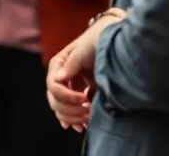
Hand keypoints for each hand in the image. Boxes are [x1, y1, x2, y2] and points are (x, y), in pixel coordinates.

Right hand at [47, 9, 125, 130]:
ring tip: (87, 121)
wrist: (115, 41)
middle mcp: (61, 77)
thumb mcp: (84, 50)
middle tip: (88, 112)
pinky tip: (80, 127)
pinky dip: (73, 120)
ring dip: (72, 117)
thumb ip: (71, 65)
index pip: (53, 85)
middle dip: (69, 109)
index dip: (66, 95)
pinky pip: (70, 111)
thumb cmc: (98, 40)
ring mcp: (70, 87)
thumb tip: (57, 80)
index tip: (85, 99)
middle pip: (54, 99)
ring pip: (60, 108)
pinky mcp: (79, 96)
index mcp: (58, 64)